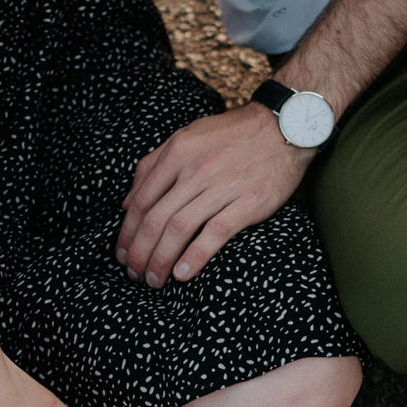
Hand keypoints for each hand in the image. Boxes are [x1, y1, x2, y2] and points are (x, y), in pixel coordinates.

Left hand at [117, 104, 309, 285]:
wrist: (285, 126)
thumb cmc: (234, 134)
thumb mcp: (188, 137)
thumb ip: (154, 164)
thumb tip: (126, 202)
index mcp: (178, 152)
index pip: (140, 200)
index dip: (126, 232)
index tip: (122, 253)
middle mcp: (196, 168)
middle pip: (155, 218)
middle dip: (139, 252)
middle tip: (133, 274)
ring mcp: (223, 185)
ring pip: (179, 228)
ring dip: (160, 259)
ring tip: (153, 280)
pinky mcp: (248, 202)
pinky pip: (215, 233)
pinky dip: (195, 257)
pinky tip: (182, 275)